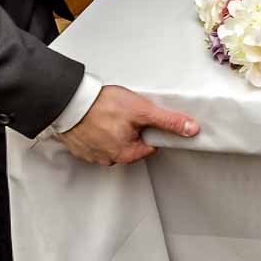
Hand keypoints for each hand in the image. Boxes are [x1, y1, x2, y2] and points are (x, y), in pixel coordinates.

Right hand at [59, 84, 199, 166]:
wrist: (69, 101)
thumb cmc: (102, 105)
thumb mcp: (142, 110)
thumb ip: (168, 121)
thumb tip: (190, 129)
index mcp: (126, 154)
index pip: (149, 146)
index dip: (149, 130)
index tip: (141, 119)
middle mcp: (109, 159)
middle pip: (131, 146)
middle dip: (130, 130)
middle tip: (122, 114)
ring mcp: (92, 155)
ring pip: (112, 144)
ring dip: (113, 131)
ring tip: (108, 115)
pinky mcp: (80, 147)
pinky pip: (95, 141)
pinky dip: (96, 132)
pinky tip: (96, 119)